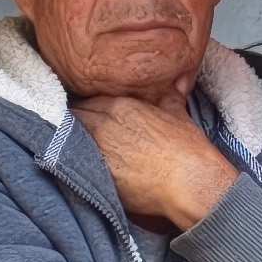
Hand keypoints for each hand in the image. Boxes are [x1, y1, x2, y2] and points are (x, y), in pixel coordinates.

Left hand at [76, 96, 237, 232]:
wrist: (191, 181)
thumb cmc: (188, 150)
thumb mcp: (179, 114)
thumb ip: (170, 96)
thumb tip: (177, 81)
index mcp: (122, 105)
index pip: (88, 100)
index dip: (88, 110)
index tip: (90, 118)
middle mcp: (105, 122)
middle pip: (75, 117)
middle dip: (76, 124)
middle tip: (81, 135)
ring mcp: (99, 147)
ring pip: (70, 138)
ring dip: (72, 142)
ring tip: (78, 151)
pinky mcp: (96, 172)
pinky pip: (74, 162)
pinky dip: (74, 163)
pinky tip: (81, 169)